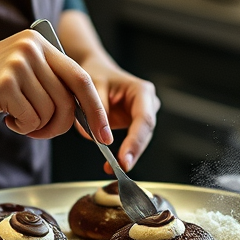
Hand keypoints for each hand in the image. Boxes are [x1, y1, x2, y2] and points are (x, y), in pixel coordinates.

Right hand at [0, 30, 111, 143]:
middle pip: (68, 99)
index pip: (81, 77)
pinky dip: (22, 127)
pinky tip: (5, 118)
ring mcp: (18, 63)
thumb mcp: (20, 71)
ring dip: (36, 127)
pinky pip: (31, 119)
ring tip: (16, 118)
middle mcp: (32, 48)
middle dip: (60, 126)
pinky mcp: (5, 83)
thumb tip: (86, 110)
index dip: (96, 108)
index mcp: (40, 42)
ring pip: (50, 112)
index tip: (104, 133)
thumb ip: (49, 81)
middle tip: (41, 131)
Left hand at [80, 52, 159, 173]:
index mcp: (141, 91)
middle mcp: (148, 103)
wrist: (97, 71)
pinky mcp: (134, 125)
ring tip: (111, 168)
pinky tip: (112, 164)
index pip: (144, 119)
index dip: (136, 141)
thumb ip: (95, 109)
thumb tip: (96, 136)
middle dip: (133, 152)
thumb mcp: (92, 85)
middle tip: (120, 168)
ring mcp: (143, 115)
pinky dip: (123, 153)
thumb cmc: (96, 74)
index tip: (125, 158)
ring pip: (140, 140)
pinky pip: (132, 142)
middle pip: (145, 133)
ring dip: (128, 155)